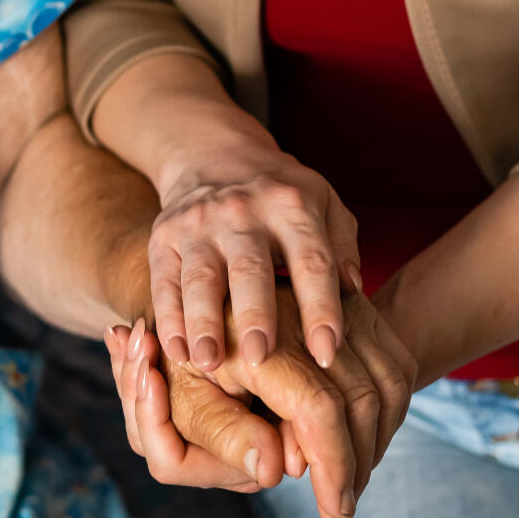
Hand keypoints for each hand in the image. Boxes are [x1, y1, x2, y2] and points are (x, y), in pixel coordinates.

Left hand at [103, 286, 415, 517]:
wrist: (196, 301)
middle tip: (342, 508)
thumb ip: (223, 435)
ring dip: (377, 440)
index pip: (317, 409)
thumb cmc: (182, 361)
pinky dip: (388, 410)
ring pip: (389, 381)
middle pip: (362, 398)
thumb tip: (275, 472)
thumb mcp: (183, 399)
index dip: (332, 466)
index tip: (335, 513)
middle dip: (358, 463)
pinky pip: (395, 363)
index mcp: (255, 339)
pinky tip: (364, 443)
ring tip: (351, 482)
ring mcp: (333, 305)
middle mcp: (303, 313)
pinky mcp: (352, 305)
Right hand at [148, 140, 361, 373]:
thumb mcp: (324, 203)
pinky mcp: (165, 236)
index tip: (327, 353)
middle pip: (250, 269)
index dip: (320, 308)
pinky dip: (169, 319)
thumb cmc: (281, 196)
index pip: (311, 261)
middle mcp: (243, 211)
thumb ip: (342, 247)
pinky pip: (164, 281)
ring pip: (200, 277)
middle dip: (254, 314)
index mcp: (292, 205)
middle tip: (258, 358)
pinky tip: (177, 352)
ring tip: (207, 362)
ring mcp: (199, 223)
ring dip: (203, 322)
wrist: (214, 155)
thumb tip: (354, 290)